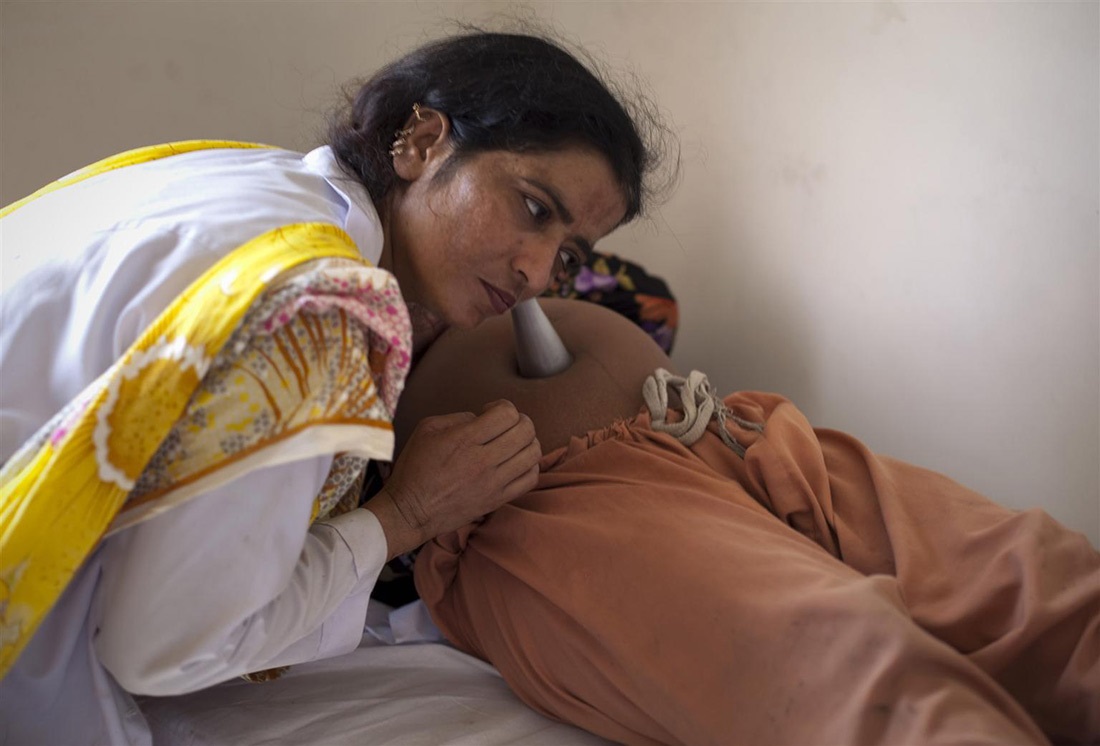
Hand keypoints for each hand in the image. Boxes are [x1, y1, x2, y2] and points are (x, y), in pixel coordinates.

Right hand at [365, 400, 539, 558]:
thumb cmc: (415, 468)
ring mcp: (493, 483)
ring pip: (533, 453)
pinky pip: (530, 478)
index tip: (489, 412)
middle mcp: (483, 461)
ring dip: (528, 441)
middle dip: (519, 420)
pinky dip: (529, 465)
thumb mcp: (427, 429)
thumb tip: (482, 419)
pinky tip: (515, 462)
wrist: (410, 511)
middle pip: (526, 431)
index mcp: (464, 440)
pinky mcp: (498, 500)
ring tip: (512, 442)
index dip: (502, 406)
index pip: (507, 414)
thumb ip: (459, 417)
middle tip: (504, 425)